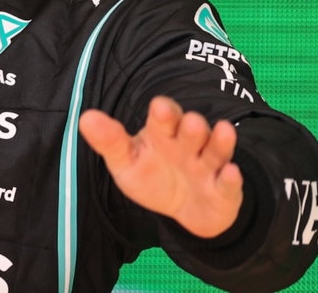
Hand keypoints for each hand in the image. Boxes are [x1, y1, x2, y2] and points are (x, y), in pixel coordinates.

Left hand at [80, 96, 242, 238]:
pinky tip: (231, 172)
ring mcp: (209, 165)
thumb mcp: (126, 161)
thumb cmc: (153, 175)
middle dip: (192, 126)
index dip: (164, 112)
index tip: (159, 108)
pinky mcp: (225, 190)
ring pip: (216, 149)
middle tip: (189, 122)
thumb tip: (85, 118)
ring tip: (221, 130)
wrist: (185, 209)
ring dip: (219, 141)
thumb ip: (109, 141)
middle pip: (193, 130)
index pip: (164, 117)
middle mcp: (189, 144)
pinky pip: (230, 183)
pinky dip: (232, 179)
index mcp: (163, 133)